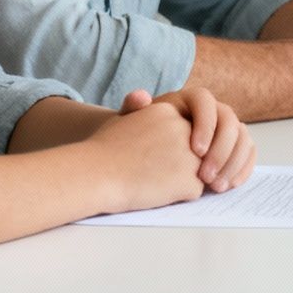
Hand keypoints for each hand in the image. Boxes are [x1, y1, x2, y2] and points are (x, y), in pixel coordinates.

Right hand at [87, 97, 216, 212]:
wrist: (95, 175)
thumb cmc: (102, 150)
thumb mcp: (123, 119)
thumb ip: (142, 111)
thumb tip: (144, 96)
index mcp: (171, 111)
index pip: (182, 131)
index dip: (162, 147)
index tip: (142, 152)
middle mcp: (187, 129)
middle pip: (193, 150)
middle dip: (175, 162)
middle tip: (146, 167)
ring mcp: (192, 155)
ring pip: (197, 170)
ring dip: (177, 178)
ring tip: (149, 177)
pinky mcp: (191, 181)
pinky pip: (193, 191)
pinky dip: (177, 195)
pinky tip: (154, 190)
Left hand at [118, 88, 255, 193]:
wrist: (142, 155)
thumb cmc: (136, 139)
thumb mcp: (130, 122)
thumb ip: (133, 108)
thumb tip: (140, 97)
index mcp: (190, 100)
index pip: (206, 102)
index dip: (205, 125)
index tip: (195, 151)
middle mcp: (213, 110)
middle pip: (230, 121)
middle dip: (221, 150)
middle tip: (207, 175)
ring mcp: (226, 129)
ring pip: (242, 138)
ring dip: (233, 163)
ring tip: (216, 186)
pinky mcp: (233, 147)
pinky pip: (247, 153)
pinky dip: (242, 168)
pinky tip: (230, 184)